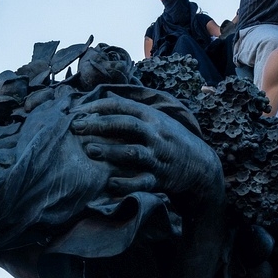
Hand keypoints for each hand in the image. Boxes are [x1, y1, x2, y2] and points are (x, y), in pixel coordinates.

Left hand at [69, 96, 219, 199]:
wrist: (200, 165)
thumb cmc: (171, 139)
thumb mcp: (156, 118)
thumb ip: (132, 109)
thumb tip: (105, 93)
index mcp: (152, 117)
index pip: (122, 106)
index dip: (98, 107)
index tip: (76, 111)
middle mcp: (155, 135)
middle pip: (126, 125)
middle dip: (100, 125)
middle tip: (76, 127)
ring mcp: (158, 157)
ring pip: (133, 152)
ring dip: (110, 152)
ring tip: (90, 151)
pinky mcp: (160, 179)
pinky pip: (141, 182)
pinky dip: (125, 184)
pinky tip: (109, 184)